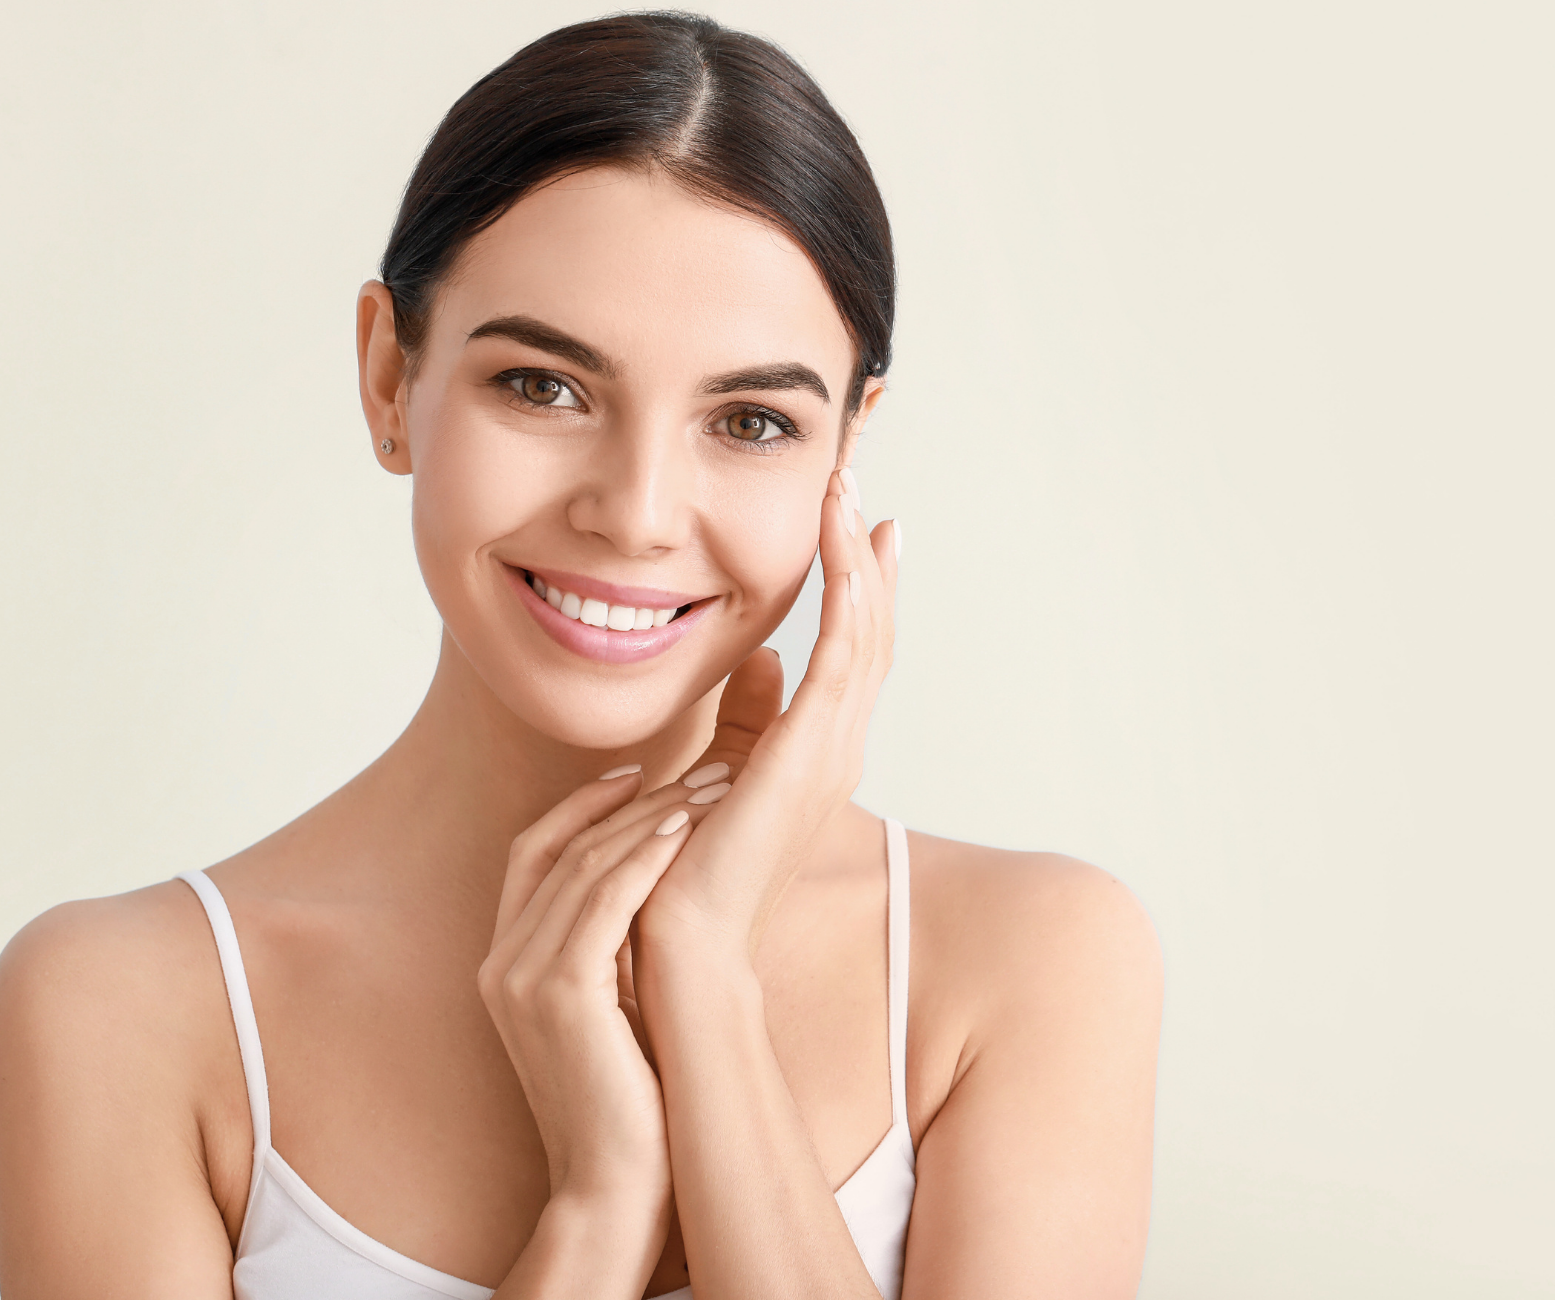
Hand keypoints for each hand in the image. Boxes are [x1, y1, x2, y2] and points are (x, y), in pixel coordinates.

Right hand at [477, 771, 730, 1201]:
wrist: (616, 1184)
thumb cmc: (629, 1099)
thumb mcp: (608, 1006)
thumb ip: (608, 948)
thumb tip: (653, 886)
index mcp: (505, 962)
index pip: (533, 852)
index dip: (582, 804)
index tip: (638, 772)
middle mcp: (501, 962)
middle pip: (561, 846)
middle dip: (633, 800)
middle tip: (701, 768)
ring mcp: (521, 977)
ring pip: (583, 864)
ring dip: (650, 817)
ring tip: (711, 788)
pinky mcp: (559, 993)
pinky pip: (601, 902)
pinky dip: (641, 858)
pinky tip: (682, 831)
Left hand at [637, 467, 898, 961]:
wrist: (684, 946)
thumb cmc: (688, 873)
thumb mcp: (721, 774)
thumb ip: (745, 717)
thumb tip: (759, 655)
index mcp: (817, 755)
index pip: (851, 654)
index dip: (858, 589)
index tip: (857, 528)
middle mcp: (837, 750)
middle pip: (870, 635)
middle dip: (865, 559)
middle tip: (855, 488)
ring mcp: (833, 752)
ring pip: (864, 634)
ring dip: (857, 559)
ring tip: (846, 494)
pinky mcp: (811, 753)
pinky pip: (845, 655)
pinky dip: (848, 595)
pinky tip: (841, 545)